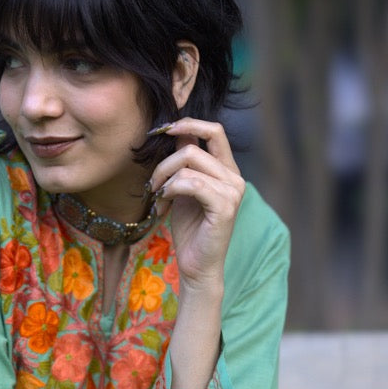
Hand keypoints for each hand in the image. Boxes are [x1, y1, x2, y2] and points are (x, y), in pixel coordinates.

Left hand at [149, 117, 244, 293]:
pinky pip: (191, 183)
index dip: (188, 124)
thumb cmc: (190, 228)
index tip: (163, 130)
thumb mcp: (184, 187)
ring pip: (188, 163)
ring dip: (163, 178)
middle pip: (192, 148)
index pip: (215, 131)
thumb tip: (175, 131)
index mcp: (227, 170)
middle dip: (164, 163)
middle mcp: (235, 177)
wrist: (196, 264)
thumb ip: (184, 161)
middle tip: (153, 183)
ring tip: (157, 197)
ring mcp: (233, 191)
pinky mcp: (225, 206)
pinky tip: (163, 204)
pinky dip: (171, 190)